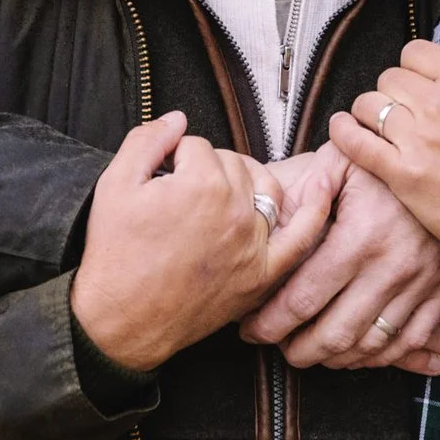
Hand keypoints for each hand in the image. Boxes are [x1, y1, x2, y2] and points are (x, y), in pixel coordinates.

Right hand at [71, 113, 331, 372]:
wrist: (121, 320)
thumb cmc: (115, 254)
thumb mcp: (114, 184)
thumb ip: (147, 140)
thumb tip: (177, 119)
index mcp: (200, 184)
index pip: (196, 146)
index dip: (172, 159)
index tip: (157, 181)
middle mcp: (235, 211)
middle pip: (230, 164)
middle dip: (204, 170)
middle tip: (177, 196)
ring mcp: (253, 244)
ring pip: (263, 188)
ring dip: (245, 182)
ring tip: (217, 193)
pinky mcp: (262, 275)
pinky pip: (301, 238)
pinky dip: (317, 211)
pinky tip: (324, 187)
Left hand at [240, 153, 439, 373]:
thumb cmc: (392, 162)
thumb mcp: (349, 158)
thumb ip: (308, 185)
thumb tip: (272, 211)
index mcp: (360, 237)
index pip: (304, 298)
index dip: (271, 322)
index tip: (250, 328)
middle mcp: (391, 269)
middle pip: (335, 333)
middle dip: (297, 350)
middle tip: (275, 347)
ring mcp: (420, 286)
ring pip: (370, 346)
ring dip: (334, 359)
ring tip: (308, 352)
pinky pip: (407, 343)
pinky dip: (377, 357)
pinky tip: (353, 353)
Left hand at [328, 6, 439, 281]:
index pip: (415, 52)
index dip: (417, 65)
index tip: (424, 83)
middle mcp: (438, 104)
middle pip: (389, 77)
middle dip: (394, 88)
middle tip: (407, 108)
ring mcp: (418, 140)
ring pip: (368, 104)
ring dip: (369, 110)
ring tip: (380, 122)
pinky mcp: (403, 176)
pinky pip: (356, 143)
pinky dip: (342, 132)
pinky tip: (342, 128)